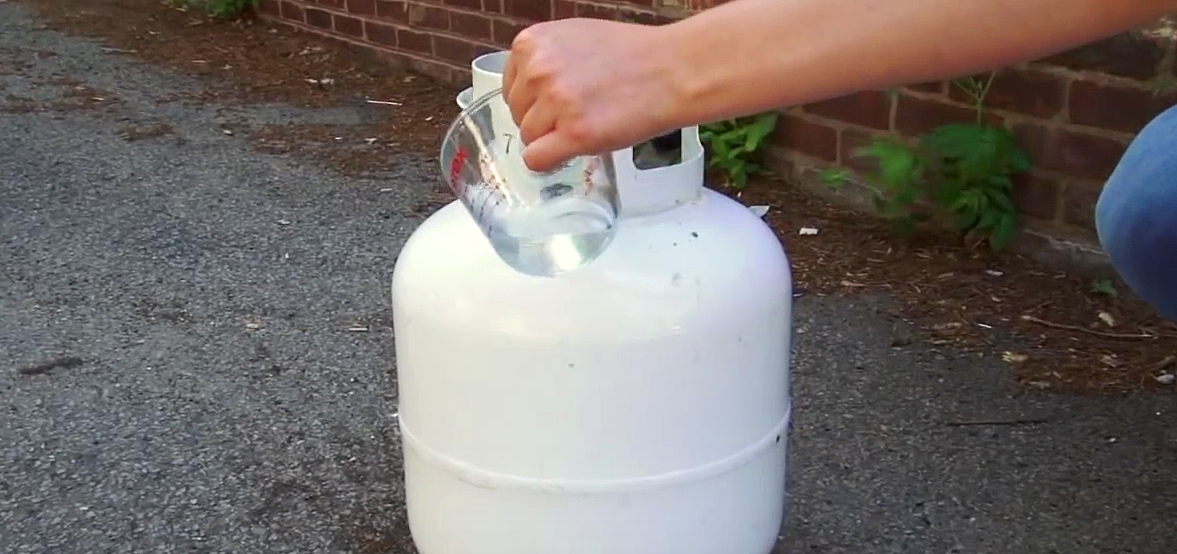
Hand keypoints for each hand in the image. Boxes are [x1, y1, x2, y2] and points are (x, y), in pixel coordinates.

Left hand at [502, 18, 682, 171]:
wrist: (672, 70)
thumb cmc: (632, 55)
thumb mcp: (575, 37)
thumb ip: (544, 58)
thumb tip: (526, 87)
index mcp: (532, 43)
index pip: (511, 87)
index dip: (534, 100)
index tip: (559, 101)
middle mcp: (538, 69)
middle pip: (517, 114)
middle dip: (543, 119)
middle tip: (579, 111)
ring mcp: (555, 102)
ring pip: (528, 138)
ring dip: (553, 139)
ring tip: (588, 122)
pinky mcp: (574, 134)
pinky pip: (536, 160)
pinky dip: (550, 162)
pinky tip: (572, 150)